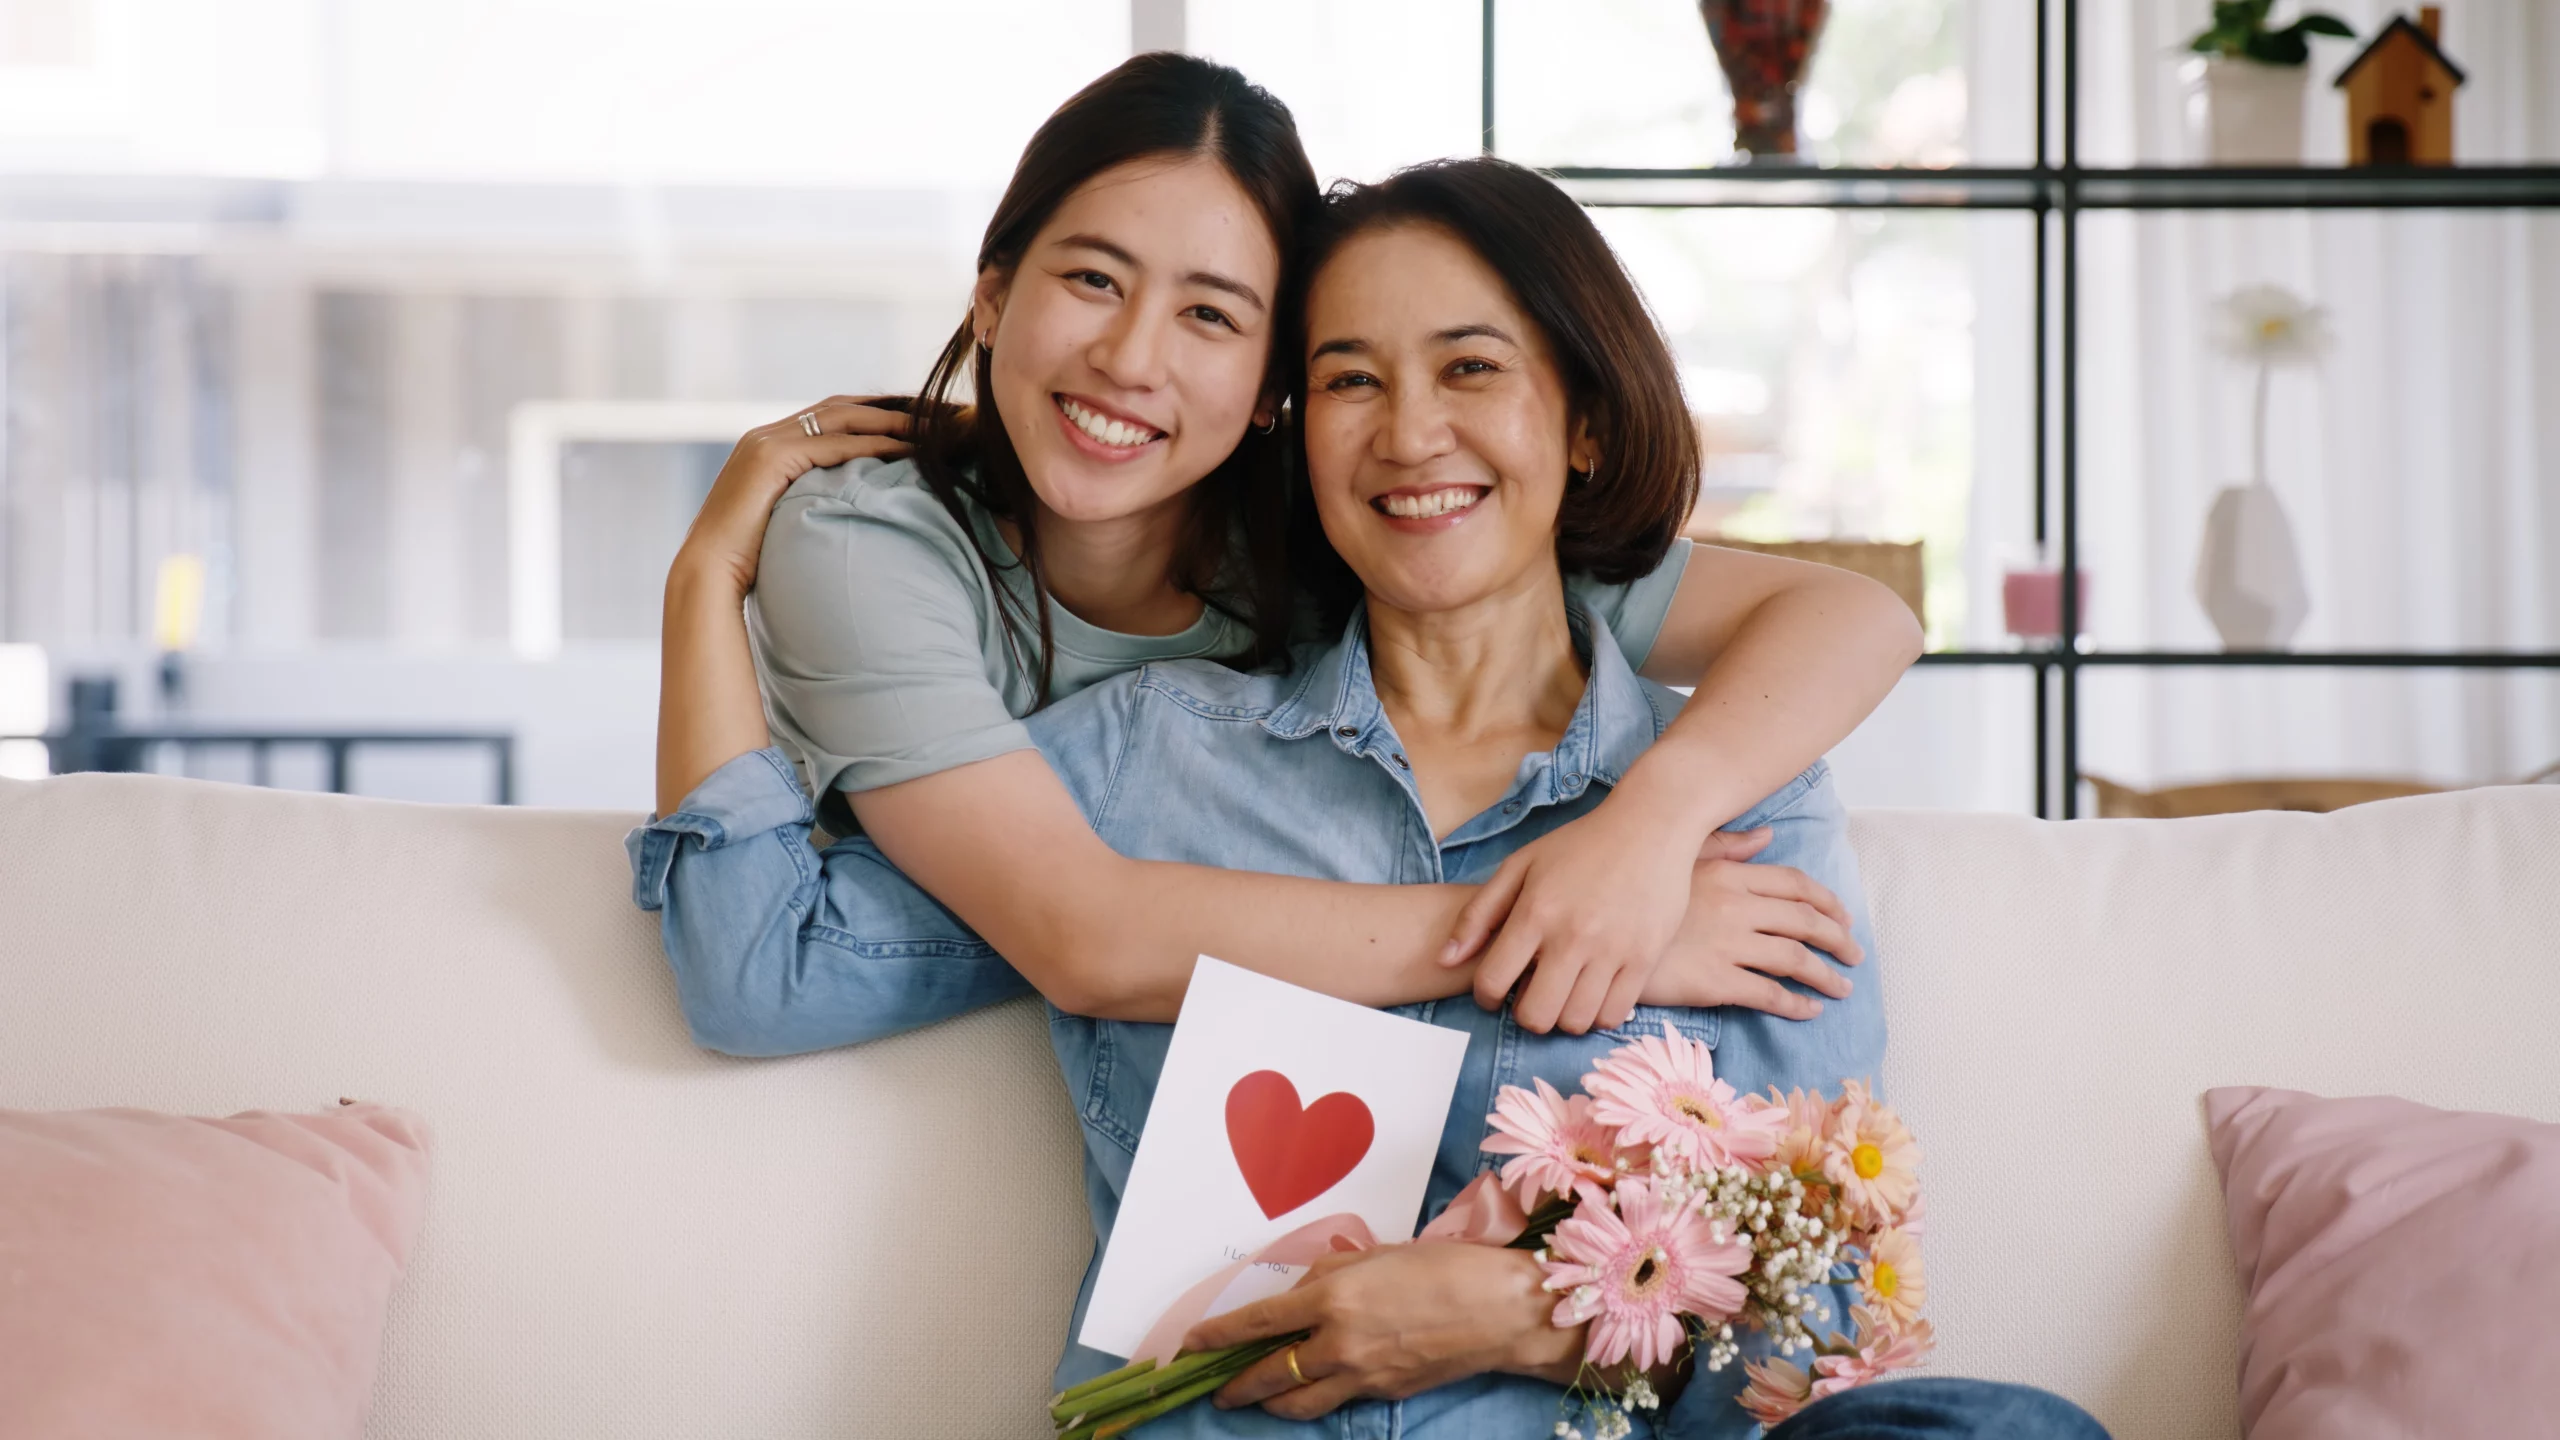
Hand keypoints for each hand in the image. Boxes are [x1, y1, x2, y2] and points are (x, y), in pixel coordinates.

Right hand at [673, 397, 913, 594]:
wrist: (709, 572)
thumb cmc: (749, 558)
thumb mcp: (784, 517)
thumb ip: (808, 499)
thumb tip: (844, 508)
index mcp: (767, 444)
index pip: (828, 414)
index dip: (871, 412)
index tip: (909, 418)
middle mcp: (765, 434)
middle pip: (838, 407)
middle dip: (886, 406)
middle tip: (929, 414)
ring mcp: (765, 442)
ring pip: (840, 418)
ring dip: (888, 420)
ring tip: (928, 427)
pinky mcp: (771, 459)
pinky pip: (833, 445)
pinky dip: (872, 444)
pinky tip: (904, 450)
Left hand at [1184, 1244, 1573, 1420]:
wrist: (1498, 1310)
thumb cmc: (1441, 1266)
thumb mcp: (1375, 1255)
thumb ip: (1328, 1274)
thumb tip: (1298, 1296)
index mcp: (1333, 1296)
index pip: (1258, 1322)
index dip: (1219, 1337)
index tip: (1192, 1346)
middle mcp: (1339, 1341)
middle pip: (1269, 1373)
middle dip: (1237, 1385)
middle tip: (1218, 1389)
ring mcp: (1361, 1374)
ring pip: (1297, 1401)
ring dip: (1269, 1401)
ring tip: (1257, 1397)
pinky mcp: (1383, 1394)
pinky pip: (1334, 1402)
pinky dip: (1313, 1399)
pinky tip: (1310, 1390)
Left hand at [1447, 794, 1784, 1035]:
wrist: (1649, 827)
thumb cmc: (1579, 846)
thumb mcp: (1520, 866)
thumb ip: (1478, 914)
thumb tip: (1444, 960)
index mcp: (1535, 913)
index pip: (1493, 982)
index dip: (1486, 997)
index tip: (1494, 992)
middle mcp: (1572, 937)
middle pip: (1536, 1016)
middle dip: (1525, 1014)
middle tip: (1531, 996)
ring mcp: (1612, 951)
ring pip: (1576, 1022)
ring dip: (1562, 1017)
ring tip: (1563, 995)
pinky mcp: (1645, 959)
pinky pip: (1613, 1015)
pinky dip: (1597, 1014)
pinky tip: (1592, 993)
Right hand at [1637, 838, 1861, 1020]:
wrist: (1599, 939)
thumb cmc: (1633, 897)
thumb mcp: (1679, 862)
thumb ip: (1726, 847)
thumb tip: (1765, 835)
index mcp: (1728, 875)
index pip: (1794, 884)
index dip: (1826, 901)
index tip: (1844, 917)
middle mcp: (1736, 907)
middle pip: (1804, 921)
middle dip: (1838, 939)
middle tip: (1855, 954)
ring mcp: (1728, 945)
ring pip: (1795, 959)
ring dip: (1826, 975)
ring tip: (1842, 988)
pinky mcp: (1716, 982)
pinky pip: (1769, 994)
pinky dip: (1796, 1004)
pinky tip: (1809, 1011)